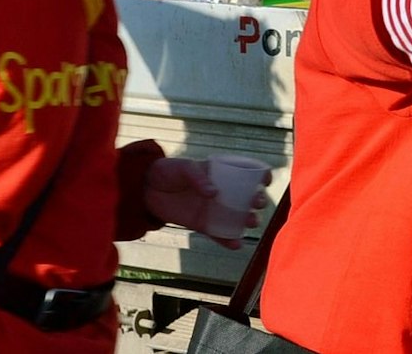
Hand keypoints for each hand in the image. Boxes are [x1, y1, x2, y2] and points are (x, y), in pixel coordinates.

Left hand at [143, 156, 268, 249]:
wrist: (145, 190)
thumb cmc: (167, 171)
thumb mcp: (183, 167)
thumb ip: (199, 178)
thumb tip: (214, 193)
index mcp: (221, 172)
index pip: (247, 172)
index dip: (260, 175)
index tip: (265, 180)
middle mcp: (222, 191)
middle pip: (247, 197)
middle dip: (258, 200)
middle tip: (257, 203)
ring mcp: (214, 209)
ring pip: (237, 217)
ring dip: (248, 220)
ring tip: (251, 222)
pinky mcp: (203, 224)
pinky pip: (219, 234)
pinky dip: (228, 240)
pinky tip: (237, 244)